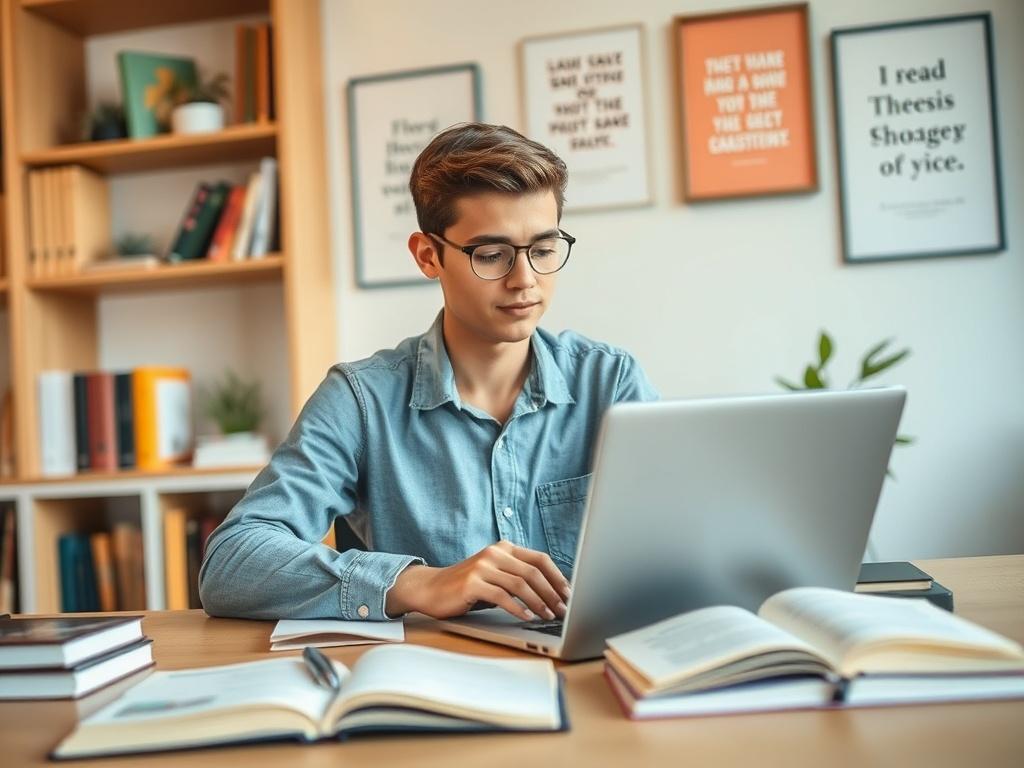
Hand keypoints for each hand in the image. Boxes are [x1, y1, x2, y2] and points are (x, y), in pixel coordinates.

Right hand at [385, 541, 570, 620]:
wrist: (430, 588)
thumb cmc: (466, 586)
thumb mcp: (494, 575)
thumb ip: (516, 577)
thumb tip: (551, 594)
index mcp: (504, 548)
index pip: (539, 559)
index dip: (558, 577)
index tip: (569, 594)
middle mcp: (495, 553)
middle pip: (533, 572)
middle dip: (552, 593)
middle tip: (563, 610)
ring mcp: (482, 566)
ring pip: (520, 584)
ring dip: (539, 602)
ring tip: (549, 616)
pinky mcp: (472, 583)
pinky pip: (502, 596)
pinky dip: (518, 608)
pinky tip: (527, 617)